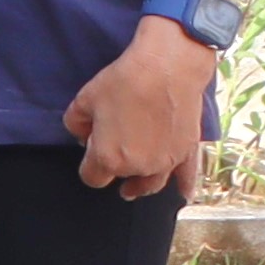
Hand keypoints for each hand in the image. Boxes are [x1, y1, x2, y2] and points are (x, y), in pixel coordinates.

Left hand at [66, 17, 220, 199]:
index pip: (92, 178)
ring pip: (152, 184)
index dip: (88, 167)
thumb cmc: (122, 83)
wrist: (167, 69)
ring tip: (135, 189)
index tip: (90, 152)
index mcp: (109, 159)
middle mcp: (139, 167)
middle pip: (123, 178)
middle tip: (114, 148)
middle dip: (115, 168)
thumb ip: (75, 125)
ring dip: (142, 185)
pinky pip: (187, 177)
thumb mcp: (83, 101)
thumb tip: (82, 136)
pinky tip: (184, 195)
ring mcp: (167, 162)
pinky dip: (185, 186)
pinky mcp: (188, 151)